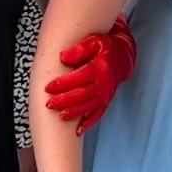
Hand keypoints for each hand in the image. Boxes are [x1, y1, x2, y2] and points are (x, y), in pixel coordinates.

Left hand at [43, 15, 137, 133]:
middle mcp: (104, 83)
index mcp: (100, 67)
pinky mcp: (106, 101)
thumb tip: (62, 58)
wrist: (123, 56)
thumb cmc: (106, 47)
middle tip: (49, 104)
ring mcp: (106, 94)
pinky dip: (88, 123)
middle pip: (82, 95)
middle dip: (64, 101)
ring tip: (60, 115)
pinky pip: (97, 114)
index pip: (78, 78)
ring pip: (88, 107)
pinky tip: (78, 130)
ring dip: (73, 113)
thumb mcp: (94, 42)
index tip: (48, 87)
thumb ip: (79, 49)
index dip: (62, 84)